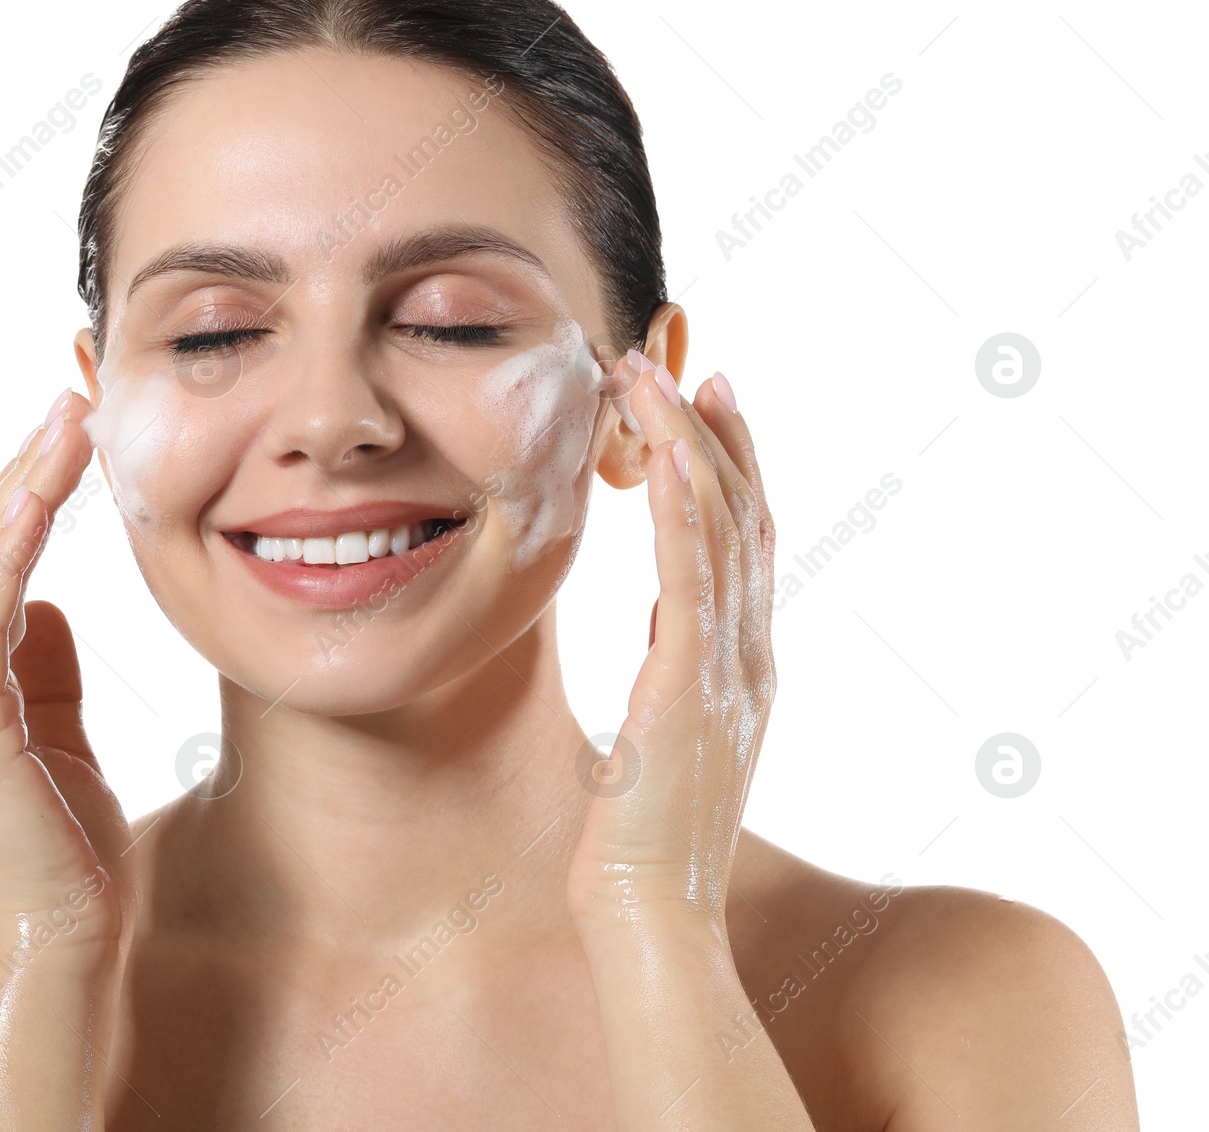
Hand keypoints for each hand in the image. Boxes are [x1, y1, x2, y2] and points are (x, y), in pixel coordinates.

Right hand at [0, 389, 137, 965]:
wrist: (67, 945)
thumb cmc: (71, 854)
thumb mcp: (65, 743)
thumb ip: (47, 675)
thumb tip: (45, 607)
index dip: (24, 501)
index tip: (70, 438)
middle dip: (22, 474)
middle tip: (69, 401)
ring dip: (21, 490)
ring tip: (65, 423)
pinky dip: (12, 547)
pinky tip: (45, 494)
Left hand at [567, 358, 775, 934]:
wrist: (652, 913)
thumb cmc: (644, 836)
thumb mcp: (668, 733)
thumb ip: (680, 670)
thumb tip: (668, 623)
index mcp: (744, 665)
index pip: (748, 543)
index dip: (734, 467)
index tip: (708, 405)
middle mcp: (750, 655)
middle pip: (743, 518)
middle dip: (713, 435)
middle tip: (687, 367)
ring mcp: (728, 668)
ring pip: (717, 529)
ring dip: (684, 446)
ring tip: (650, 381)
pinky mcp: (688, 686)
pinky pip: (689, 575)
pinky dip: (680, 504)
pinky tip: (660, 450)